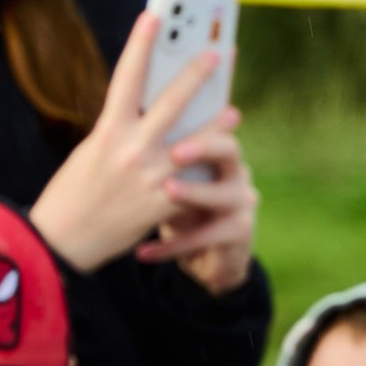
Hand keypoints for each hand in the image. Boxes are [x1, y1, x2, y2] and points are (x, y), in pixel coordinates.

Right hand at [33, 13, 253, 285]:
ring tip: (232, 111)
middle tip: (216, 52)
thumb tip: (149, 117)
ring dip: (215, 125)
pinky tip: (222, 164)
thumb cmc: (70, 196)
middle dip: (195, 74)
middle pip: (171, 103)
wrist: (61, 244)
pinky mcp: (164, 204)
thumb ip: (119, 134)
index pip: (127, 77)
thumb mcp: (89, 154)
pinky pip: (194, 182)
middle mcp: (130, 149)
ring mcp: (150, 177)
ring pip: (193, 142)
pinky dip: (206, 172)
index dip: (141, 44)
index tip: (153, 17)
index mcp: (106, 132)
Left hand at [141, 121, 258, 294]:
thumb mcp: (167, 178)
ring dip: (194, 193)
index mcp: (216, 152)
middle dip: (204, 147)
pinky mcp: (240, 233)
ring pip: (224, 194)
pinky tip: (142, 252)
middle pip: (229, 149)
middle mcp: (236, 172)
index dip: (196, 116)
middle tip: (176, 151)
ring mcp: (242, 203)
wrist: (204, 254)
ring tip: (168, 191)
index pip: (211, 123)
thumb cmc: (177, 206)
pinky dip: (171, 246)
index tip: (166, 111)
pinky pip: (206, 237)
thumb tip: (123, 125)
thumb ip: (155, 154)